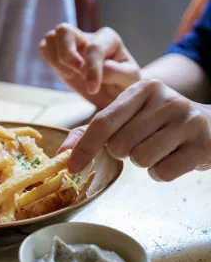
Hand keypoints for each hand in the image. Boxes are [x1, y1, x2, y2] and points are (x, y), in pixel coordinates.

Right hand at [40, 23, 140, 108]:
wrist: (113, 94)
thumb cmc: (123, 85)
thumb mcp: (129, 81)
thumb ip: (116, 72)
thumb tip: (98, 68)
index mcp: (108, 39)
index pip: (94, 48)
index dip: (91, 69)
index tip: (92, 89)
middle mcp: (88, 36)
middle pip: (64, 30)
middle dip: (67, 55)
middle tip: (77, 74)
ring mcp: (72, 43)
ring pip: (51, 37)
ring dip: (57, 59)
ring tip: (71, 75)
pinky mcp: (59, 54)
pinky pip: (44, 47)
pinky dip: (49, 60)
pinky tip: (65, 73)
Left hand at [59, 79, 210, 180]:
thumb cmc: (159, 123)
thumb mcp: (128, 117)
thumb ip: (93, 131)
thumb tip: (63, 153)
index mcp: (143, 89)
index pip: (103, 121)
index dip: (85, 147)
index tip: (71, 167)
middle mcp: (167, 100)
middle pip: (119, 145)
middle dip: (124, 152)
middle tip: (141, 142)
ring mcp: (188, 121)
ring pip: (140, 159)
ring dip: (143, 163)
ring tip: (159, 149)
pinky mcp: (203, 144)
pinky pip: (162, 173)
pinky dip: (161, 173)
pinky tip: (172, 158)